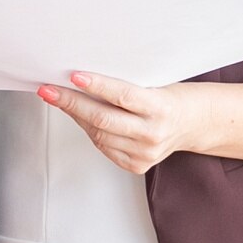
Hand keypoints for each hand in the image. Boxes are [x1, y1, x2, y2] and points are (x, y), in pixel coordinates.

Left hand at [38, 71, 195, 174]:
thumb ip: (124, 89)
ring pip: (98, 135)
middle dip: (71, 103)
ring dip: (76, 117)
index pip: (122, 96)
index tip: (74, 76)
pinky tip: (82, 119)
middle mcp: (153, 133)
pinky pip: (104, 147)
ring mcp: (145, 153)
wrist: (193, 123)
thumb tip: (83, 81)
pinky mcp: (137, 165)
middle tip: (49, 90)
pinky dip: (90, 131)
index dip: (96, 86)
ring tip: (60, 100)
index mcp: (160, 108)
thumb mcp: (154, 86)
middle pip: (103, 119)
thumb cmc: (171, 98)